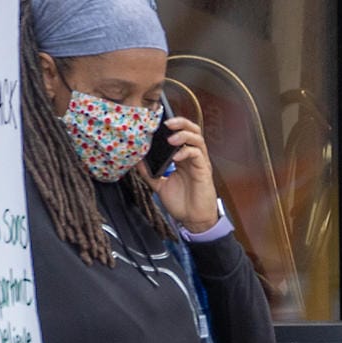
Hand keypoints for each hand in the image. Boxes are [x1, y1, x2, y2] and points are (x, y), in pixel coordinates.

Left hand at [146, 117, 219, 232]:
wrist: (193, 220)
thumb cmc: (181, 203)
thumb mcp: (159, 186)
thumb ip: (149, 173)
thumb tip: (137, 161)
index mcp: (183, 158)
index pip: (181, 133)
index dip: (172, 125)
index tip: (157, 123)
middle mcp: (193, 157)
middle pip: (192, 130)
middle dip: (180, 122)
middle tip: (166, 123)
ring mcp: (200, 162)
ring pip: (197, 138)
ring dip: (183, 134)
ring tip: (171, 138)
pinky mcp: (204, 170)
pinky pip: (197, 154)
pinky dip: (186, 152)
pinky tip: (175, 157)